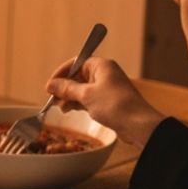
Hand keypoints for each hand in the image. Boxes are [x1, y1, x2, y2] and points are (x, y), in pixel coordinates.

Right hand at [45, 56, 164, 147]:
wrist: (137, 124)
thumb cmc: (115, 105)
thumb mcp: (86, 95)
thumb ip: (66, 88)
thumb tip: (50, 84)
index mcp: (101, 66)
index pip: (76, 63)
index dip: (61, 73)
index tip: (50, 84)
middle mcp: (104, 75)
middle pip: (77, 77)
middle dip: (64, 87)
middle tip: (52, 98)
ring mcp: (105, 89)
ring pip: (81, 89)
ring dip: (69, 97)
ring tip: (60, 107)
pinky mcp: (106, 102)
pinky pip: (87, 99)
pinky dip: (76, 103)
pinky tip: (68, 110)